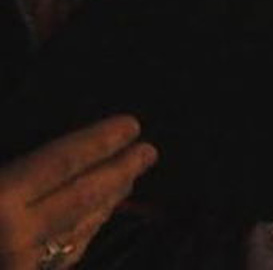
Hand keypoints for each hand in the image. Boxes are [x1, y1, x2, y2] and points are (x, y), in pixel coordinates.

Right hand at [0, 116, 155, 269]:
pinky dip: (84, 233)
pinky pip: (64, 256)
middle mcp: (18, 235)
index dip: (99, 141)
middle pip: (83, 196)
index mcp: (2, 200)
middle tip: (149, 152)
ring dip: (106, 203)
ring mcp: (25, 266)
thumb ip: (18, 167)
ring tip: (128, 182)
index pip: (63, 161)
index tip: (131, 125)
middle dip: (120, 171)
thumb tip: (55, 154)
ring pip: (78, 229)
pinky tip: (94, 221)